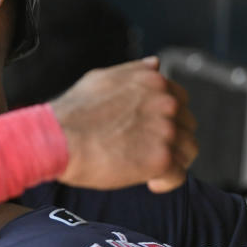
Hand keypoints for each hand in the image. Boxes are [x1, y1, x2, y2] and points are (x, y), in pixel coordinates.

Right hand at [50, 57, 197, 191]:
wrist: (58, 139)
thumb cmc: (73, 111)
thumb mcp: (102, 78)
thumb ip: (134, 71)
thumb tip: (155, 64)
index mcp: (153, 82)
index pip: (181, 100)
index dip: (168, 118)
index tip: (152, 130)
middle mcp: (165, 103)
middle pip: (187, 125)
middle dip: (172, 139)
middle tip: (148, 151)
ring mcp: (165, 131)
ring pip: (189, 150)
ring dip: (173, 160)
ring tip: (151, 168)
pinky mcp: (160, 160)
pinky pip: (178, 175)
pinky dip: (166, 182)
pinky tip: (150, 182)